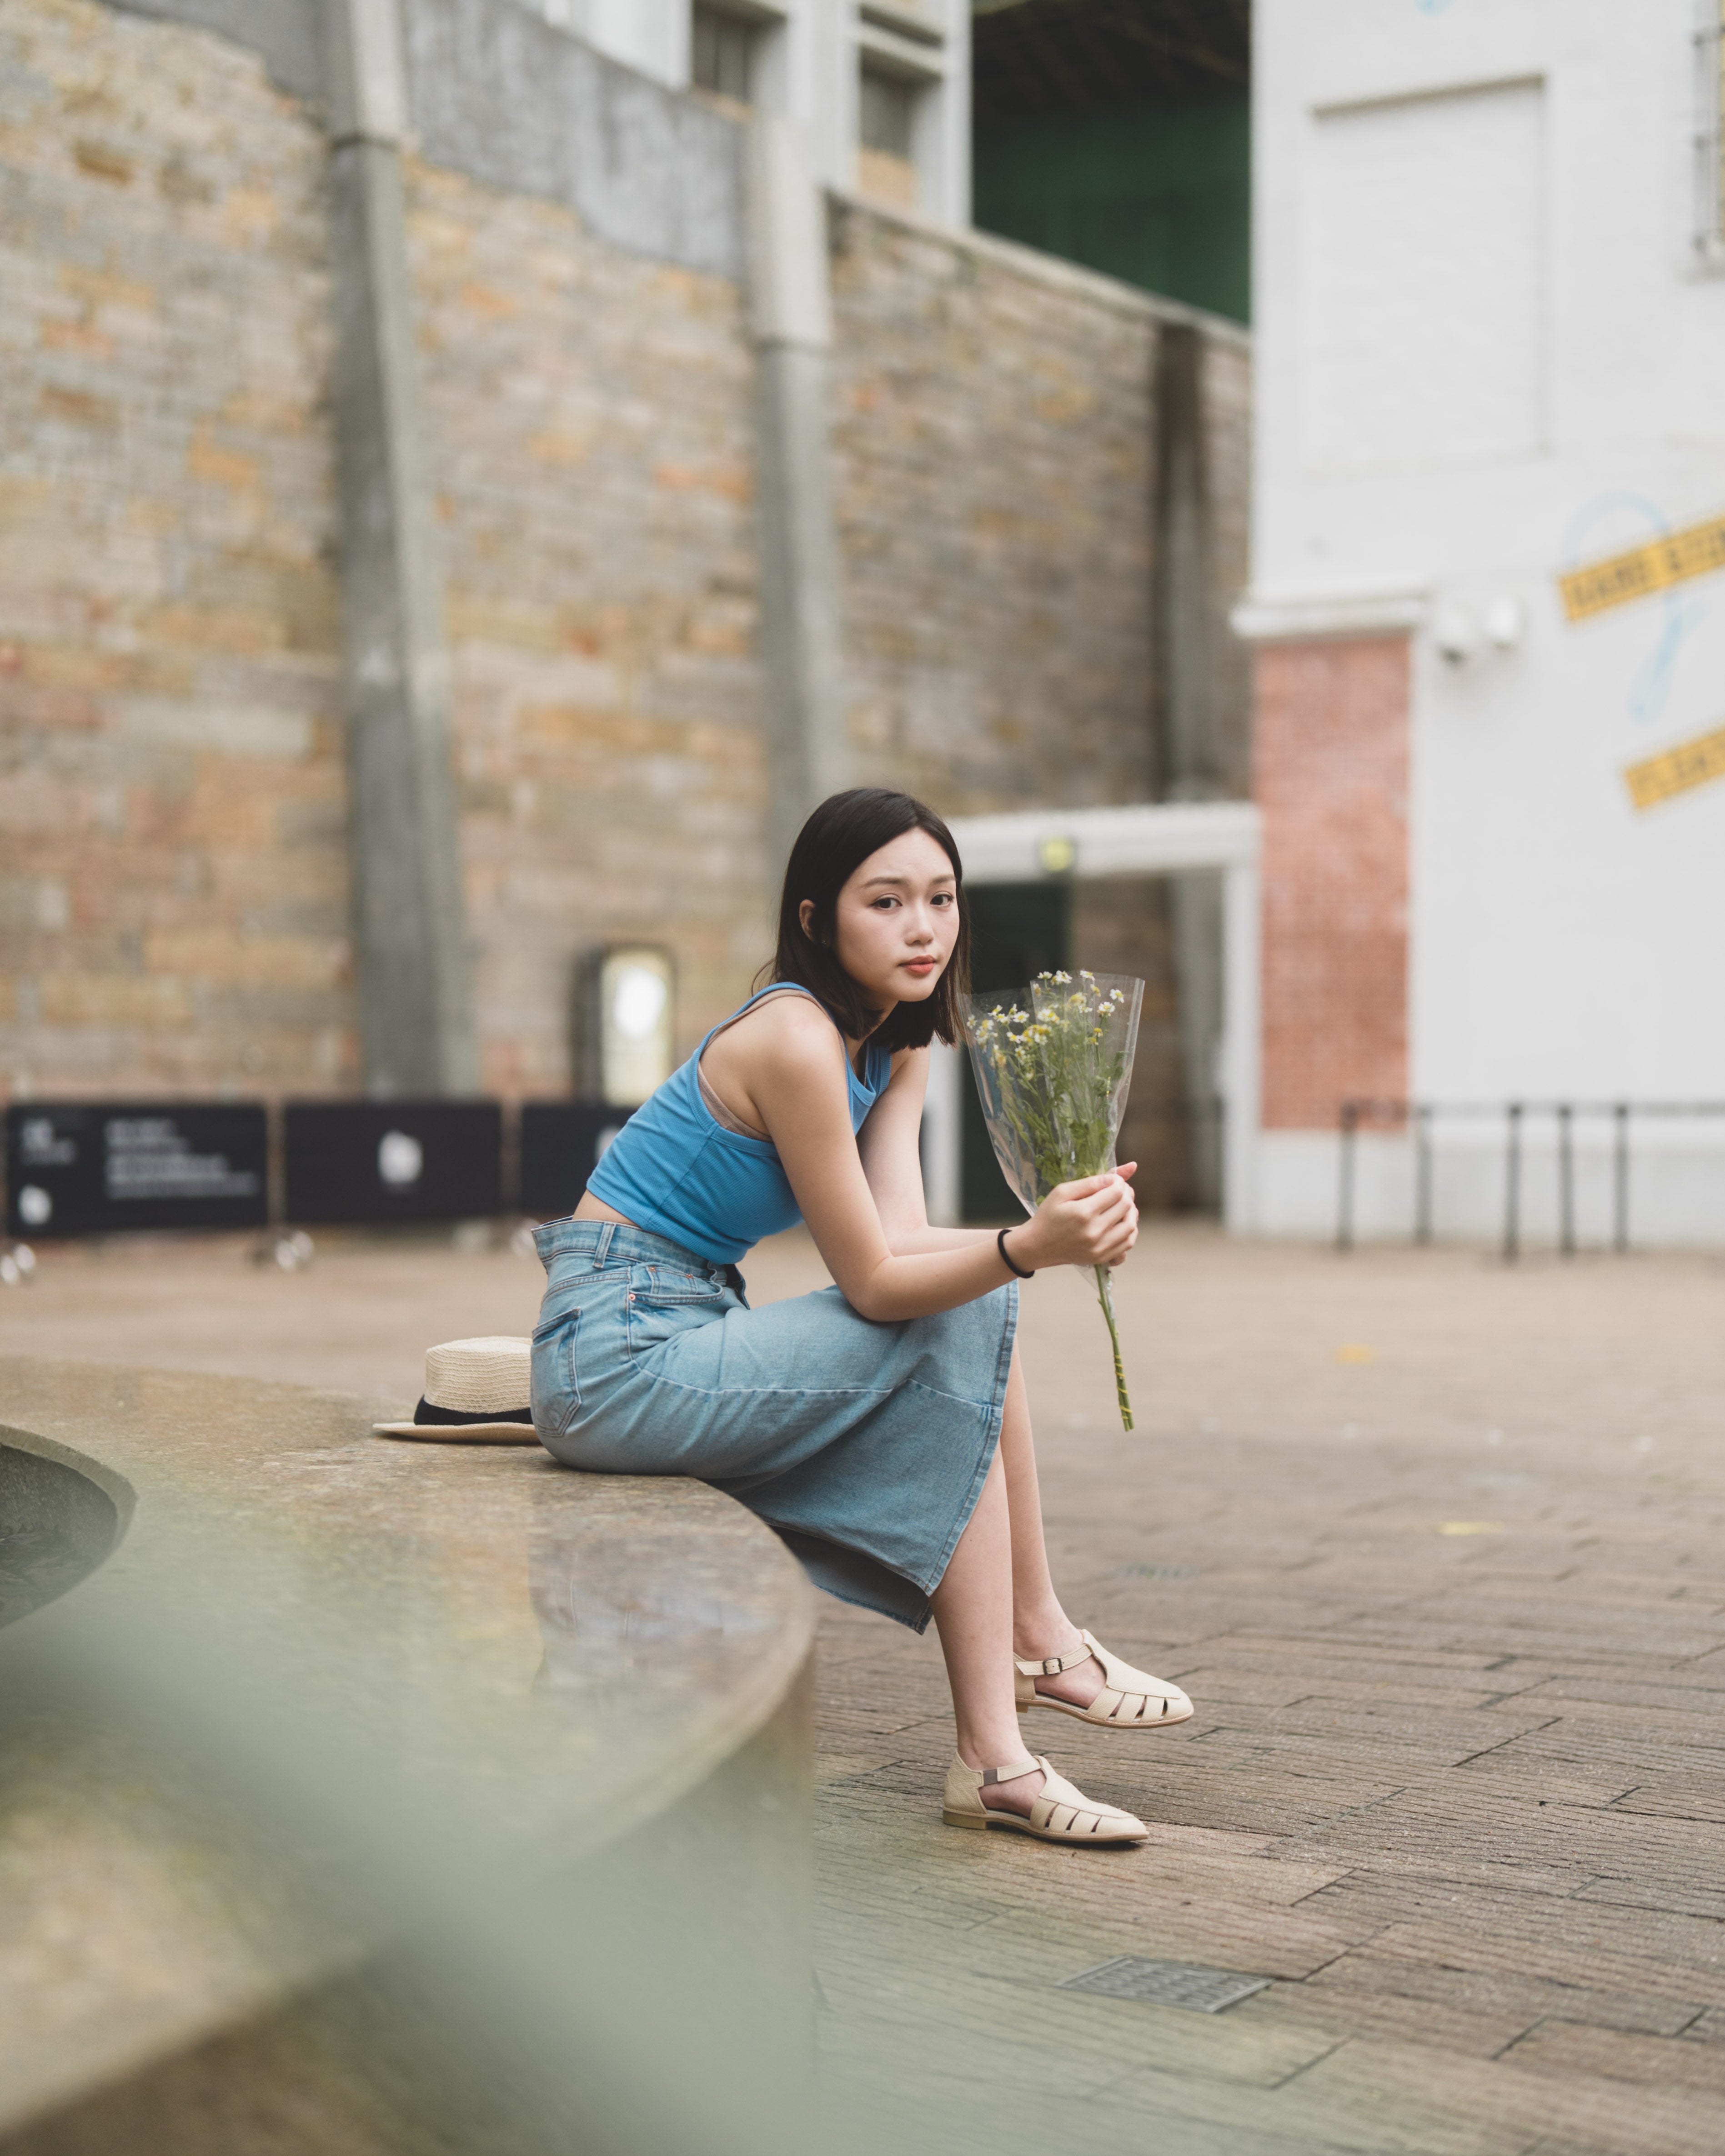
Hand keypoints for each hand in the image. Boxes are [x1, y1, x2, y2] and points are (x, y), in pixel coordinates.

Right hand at [1015, 1165, 1137, 1271]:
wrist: (1039, 1246)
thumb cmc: (1048, 1216)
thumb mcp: (1062, 1192)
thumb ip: (1089, 1182)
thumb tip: (1115, 1177)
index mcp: (1083, 1212)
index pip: (1117, 1192)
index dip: (1119, 1181)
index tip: (1113, 1180)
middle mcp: (1094, 1232)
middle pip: (1126, 1207)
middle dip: (1127, 1194)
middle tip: (1119, 1190)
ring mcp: (1100, 1248)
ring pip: (1131, 1226)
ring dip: (1131, 1211)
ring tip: (1122, 1205)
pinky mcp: (1102, 1258)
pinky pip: (1128, 1243)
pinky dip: (1130, 1230)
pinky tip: (1121, 1222)